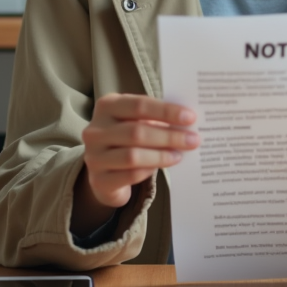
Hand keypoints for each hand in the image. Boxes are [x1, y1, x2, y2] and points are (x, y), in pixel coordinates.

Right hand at [80, 94, 199, 208]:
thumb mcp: (136, 121)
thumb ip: (156, 119)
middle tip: (193, 140)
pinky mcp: (99, 180)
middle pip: (137, 132)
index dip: (166, 111)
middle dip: (169, 136)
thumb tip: (187, 122)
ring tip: (179, 155)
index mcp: (106, 106)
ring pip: (133, 156)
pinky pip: (129, 175)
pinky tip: (162, 166)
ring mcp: (94, 156)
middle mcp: (95, 130)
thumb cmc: (126, 139)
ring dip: (161, 155)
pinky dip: (149, 171)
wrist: (105, 172)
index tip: (190, 118)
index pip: (139, 105)